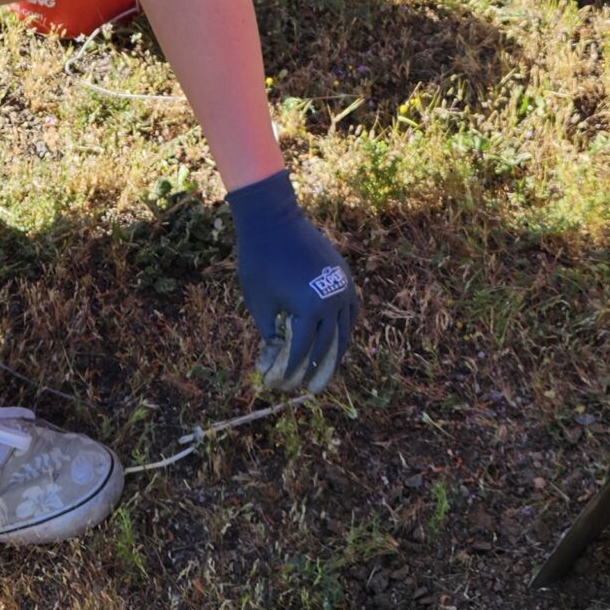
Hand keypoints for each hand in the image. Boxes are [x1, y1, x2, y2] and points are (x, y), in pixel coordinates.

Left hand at [227, 169, 356, 394]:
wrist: (273, 220)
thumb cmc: (259, 261)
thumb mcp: (258, 303)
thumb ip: (270, 334)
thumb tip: (276, 358)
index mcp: (309, 310)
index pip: (302, 352)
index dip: (290, 373)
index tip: (281, 385)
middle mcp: (332, 301)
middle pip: (328, 348)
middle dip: (317, 372)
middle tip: (309, 390)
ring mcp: (343, 288)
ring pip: (345, 330)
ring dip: (336, 354)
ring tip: (326, 371)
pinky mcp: (344, 277)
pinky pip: (351, 310)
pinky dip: (345, 328)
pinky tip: (337, 340)